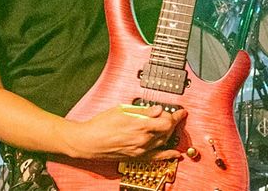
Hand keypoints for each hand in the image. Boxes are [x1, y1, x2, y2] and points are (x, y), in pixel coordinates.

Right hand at [63, 104, 186, 159]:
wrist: (88, 141)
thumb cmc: (101, 124)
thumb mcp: (122, 110)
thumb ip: (142, 111)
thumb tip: (157, 109)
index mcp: (140, 125)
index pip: (166, 121)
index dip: (175, 115)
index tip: (180, 111)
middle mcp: (143, 139)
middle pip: (167, 131)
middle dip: (173, 122)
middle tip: (175, 116)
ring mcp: (140, 149)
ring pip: (163, 142)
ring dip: (169, 134)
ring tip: (171, 126)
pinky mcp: (136, 156)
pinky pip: (156, 157)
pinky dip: (168, 155)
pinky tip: (175, 154)